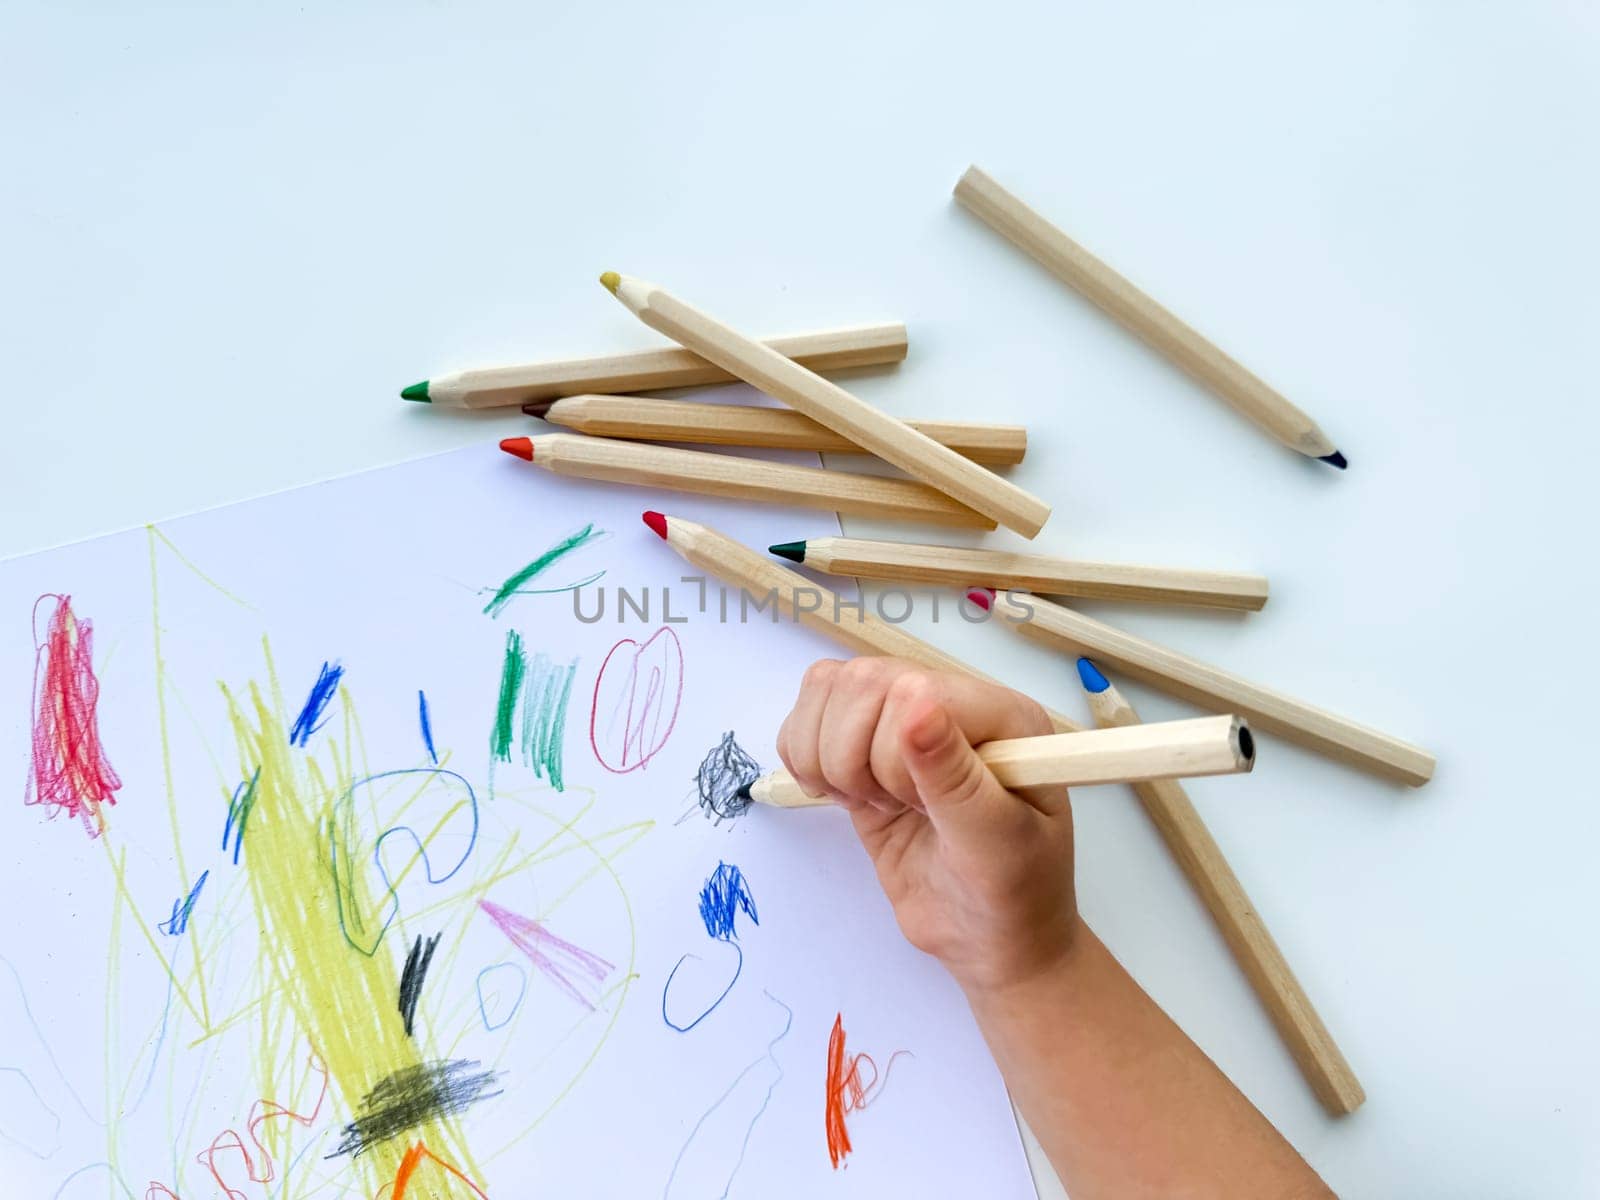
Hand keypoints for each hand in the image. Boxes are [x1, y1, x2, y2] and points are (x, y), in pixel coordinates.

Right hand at [775, 657, 1078, 996]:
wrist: (991, 938)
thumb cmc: (1012, 894)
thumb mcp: (996, 845)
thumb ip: (956, 776)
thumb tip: (916, 704)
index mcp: (1000, 714)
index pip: (914, 689)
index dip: (896, 753)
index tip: (923, 808)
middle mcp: (951, 703)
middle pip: (860, 682)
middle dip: (855, 757)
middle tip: (894, 807)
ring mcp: (902, 722)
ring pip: (827, 689)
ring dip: (828, 757)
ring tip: (873, 802)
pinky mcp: (863, 748)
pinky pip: (808, 718)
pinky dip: (805, 759)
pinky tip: (845, 797)